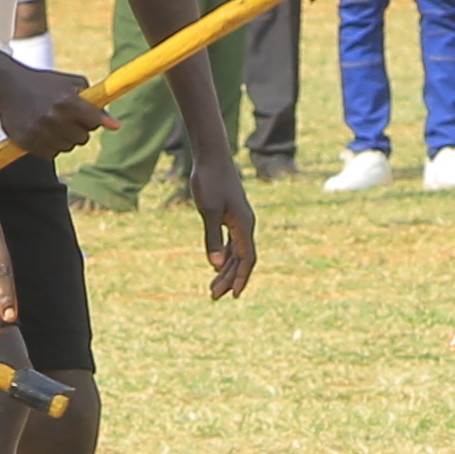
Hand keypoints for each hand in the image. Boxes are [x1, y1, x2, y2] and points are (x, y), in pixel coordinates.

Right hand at [0, 59, 111, 165]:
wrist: (7, 86)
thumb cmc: (43, 83)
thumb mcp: (70, 83)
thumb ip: (94, 102)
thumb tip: (115, 125)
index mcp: (68, 101)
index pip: (94, 122)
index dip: (93, 119)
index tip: (87, 116)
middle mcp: (54, 118)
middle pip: (83, 137)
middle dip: (79, 129)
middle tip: (67, 117)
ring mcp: (40, 132)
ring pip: (67, 147)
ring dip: (64, 138)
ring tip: (53, 123)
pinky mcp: (27, 143)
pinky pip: (51, 154)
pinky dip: (50, 146)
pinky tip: (43, 131)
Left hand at [190, 162, 258, 300]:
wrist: (212, 157)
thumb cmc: (209, 181)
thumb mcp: (208, 211)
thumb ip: (212, 238)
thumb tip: (215, 264)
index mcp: (243, 225)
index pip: (247, 259)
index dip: (240, 278)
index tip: (233, 295)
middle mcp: (245, 224)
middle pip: (241, 259)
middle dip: (229, 278)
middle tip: (214, 296)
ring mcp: (239, 220)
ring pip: (236, 251)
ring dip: (226, 269)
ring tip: (212, 287)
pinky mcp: (231, 214)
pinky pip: (232, 241)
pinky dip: (225, 255)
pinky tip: (216, 264)